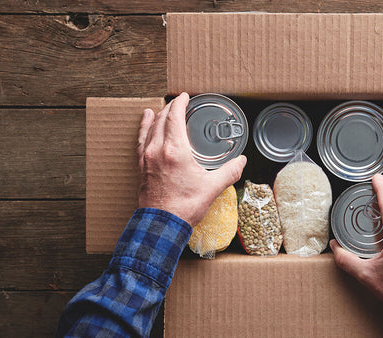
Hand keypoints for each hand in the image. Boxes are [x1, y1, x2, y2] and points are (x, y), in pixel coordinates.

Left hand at [136, 93, 246, 226]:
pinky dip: (144, 130)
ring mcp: (147, 158)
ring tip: (159, 109)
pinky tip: (145, 127)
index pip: (174, 117)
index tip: (185, 97)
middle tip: (179, 104)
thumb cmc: (184, 207)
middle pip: (161, 120)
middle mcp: (157, 150)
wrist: (162, 225)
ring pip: (149, 129)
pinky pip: (141, 141)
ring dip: (156, 117)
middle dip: (170, 108)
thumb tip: (242, 161)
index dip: (179, 103)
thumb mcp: (213, 188)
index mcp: (175, 151)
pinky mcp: (141, 167)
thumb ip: (229, 172)